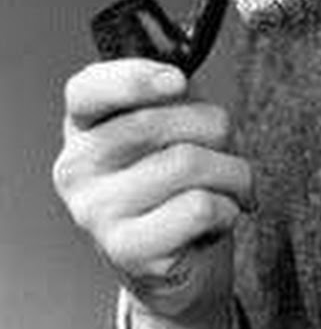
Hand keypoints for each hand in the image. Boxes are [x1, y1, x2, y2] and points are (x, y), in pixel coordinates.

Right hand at [52, 60, 253, 328]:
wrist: (180, 249)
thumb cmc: (177, 170)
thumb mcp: (175, 119)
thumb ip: (173, 94)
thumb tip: (179, 82)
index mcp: (85, 123)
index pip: (88, 90)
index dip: (134, 79)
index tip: (177, 81)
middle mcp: (78, 166)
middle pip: (159, 121)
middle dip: (216, 127)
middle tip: (224, 146)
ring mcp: (96, 211)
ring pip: (189, 163)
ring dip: (233, 171)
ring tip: (229, 183)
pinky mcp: (126, 249)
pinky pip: (200, 207)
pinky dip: (228, 206)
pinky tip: (217, 213)